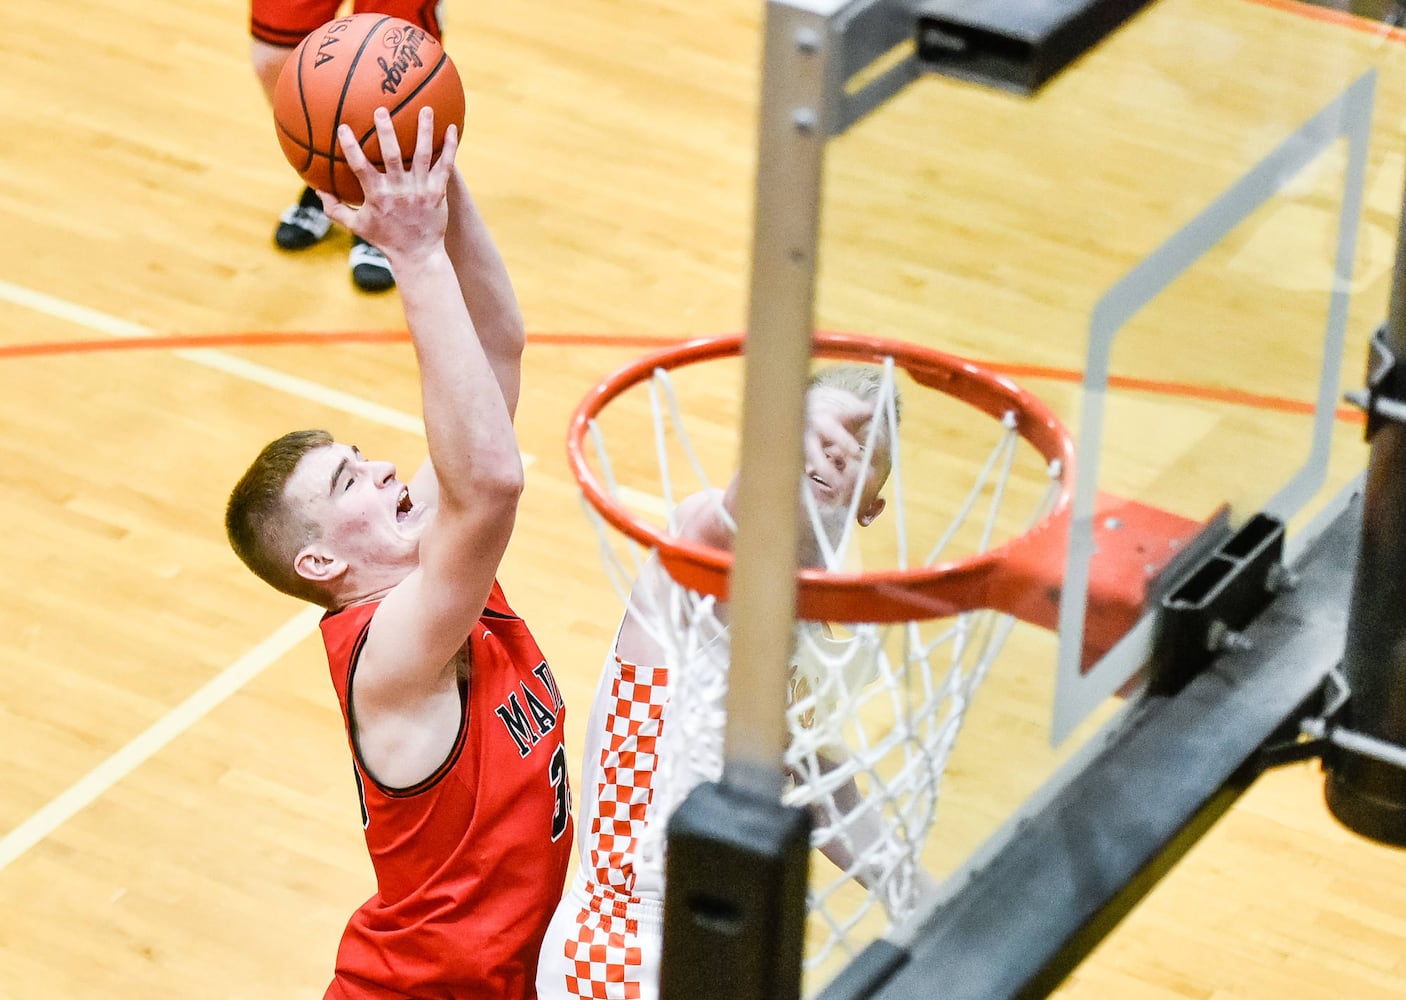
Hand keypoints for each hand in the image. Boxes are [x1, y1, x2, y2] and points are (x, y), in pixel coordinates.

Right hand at [319, 106, 459, 268]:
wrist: (418, 255)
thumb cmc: (385, 240)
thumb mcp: (357, 227)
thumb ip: (335, 209)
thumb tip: (317, 190)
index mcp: (377, 195)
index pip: (360, 167)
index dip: (351, 147)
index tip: (343, 127)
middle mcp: (399, 190)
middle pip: (392, 155)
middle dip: (386, 131)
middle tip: (381, 110)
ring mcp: (421, 189)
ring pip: (423, 155)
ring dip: (425, 131)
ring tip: (426, 109)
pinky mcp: (438, 192)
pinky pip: (445, 166)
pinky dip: (449, 147)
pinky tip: (451, 129)